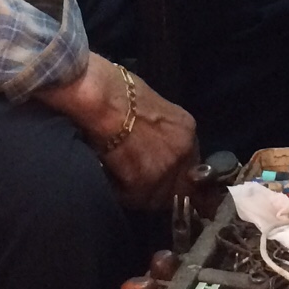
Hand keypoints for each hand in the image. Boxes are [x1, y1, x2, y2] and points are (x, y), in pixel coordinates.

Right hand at [39, 53, 197, 211]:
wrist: (97, 96)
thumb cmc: (115, 89)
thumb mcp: (151, 106)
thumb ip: (161, 131)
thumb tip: (152, 144)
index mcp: (186, 129)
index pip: (191, 167)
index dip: (176, 175)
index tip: (164, 180)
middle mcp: (182, 151)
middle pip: (178, 188)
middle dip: (159, 190)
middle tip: (136, 182)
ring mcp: (164, 168)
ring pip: (154, 198)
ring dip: (137, 193)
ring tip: (118, 177)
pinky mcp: (141, 182)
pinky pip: (130, 199)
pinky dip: (118, 191)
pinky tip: (108, 175)